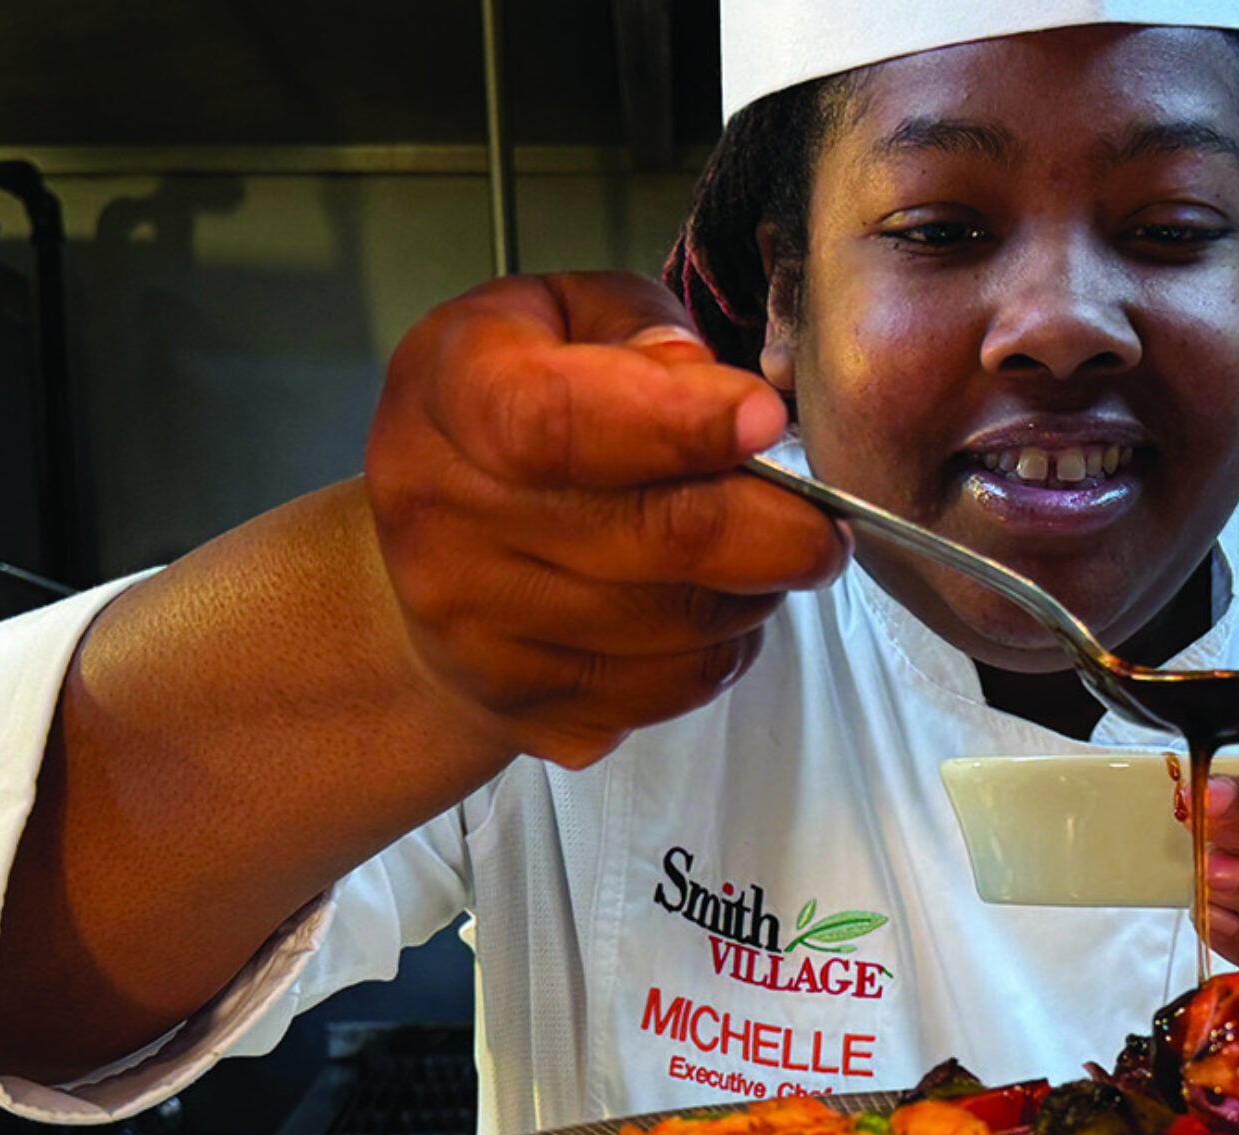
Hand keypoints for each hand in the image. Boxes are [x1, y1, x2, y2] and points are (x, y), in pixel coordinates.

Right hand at [364, 272, 848, 767]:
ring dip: (757, 590)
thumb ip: (634, 326)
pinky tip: (708, 608)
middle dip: (778, 527)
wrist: (417, 573)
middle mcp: (448, 525)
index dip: (680, 423)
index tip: (765, 419)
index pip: (558, 422)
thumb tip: (709, 384)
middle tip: (821, 520)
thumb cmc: (505, 427)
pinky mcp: (531, 709)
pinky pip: (674, 688)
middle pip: (658, 538)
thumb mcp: (551, 322)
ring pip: (686, 625)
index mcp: (450, 401)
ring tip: (756, 555)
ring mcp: (484, 634)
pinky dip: (723, 648)